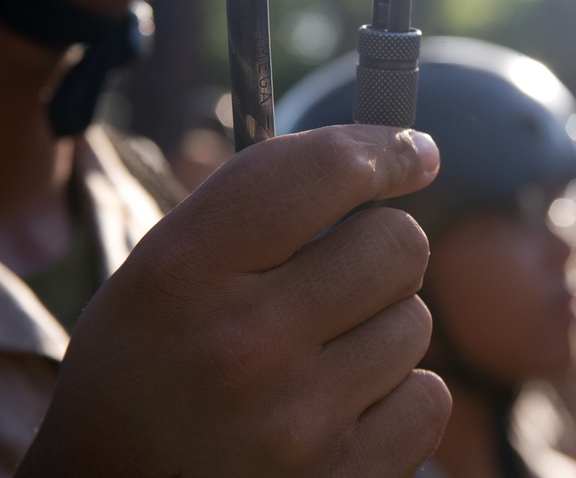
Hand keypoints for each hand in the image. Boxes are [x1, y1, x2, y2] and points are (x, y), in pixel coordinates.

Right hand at [18, 126, 450, 476]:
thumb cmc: (148, 368)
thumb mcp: (161, 270)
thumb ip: (260, 204)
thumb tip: (400, 155)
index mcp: (183, 274)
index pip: (323, 173)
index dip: (384, 151)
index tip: (415, 153)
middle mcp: (242, 346)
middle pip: (397, 244)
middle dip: (382, 249)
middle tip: (345, 274)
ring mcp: (296, 423)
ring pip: (416, 322)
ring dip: (381, 329)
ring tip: (318, 359)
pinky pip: (428, 397)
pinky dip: (397, 398)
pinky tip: (339, 409)